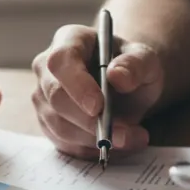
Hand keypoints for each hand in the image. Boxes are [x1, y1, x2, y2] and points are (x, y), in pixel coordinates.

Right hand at [32, 24, 162, 157]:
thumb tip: (117, 77)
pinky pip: (64, 143)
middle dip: (90, 121)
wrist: (126, 87)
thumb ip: (136, 64)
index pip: (61, 61)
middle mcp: (47, 68)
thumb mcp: (145, 60)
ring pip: (59, 125)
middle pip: (55, 97)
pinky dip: (91, 149)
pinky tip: (116, 145)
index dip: (77, 85)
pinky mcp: (48, 123)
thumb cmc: (131, 68)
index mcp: (69, 40)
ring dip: (95, 139)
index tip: (99, 107)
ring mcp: (43, 97)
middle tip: (124, 134)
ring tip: (131, 139)